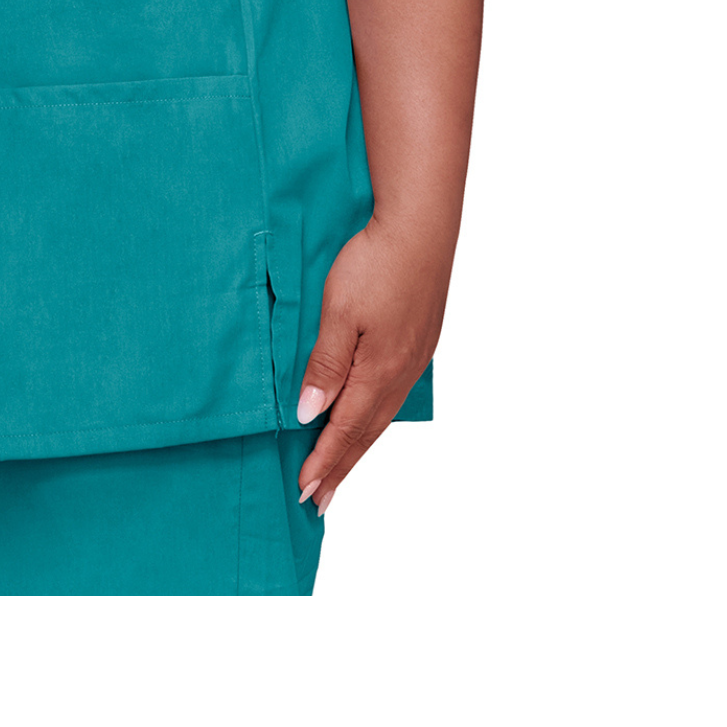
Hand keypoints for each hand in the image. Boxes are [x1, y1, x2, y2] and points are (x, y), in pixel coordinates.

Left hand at [292, 217, 450, 514]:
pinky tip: (369, 418)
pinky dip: (375, 417)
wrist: (420, 227)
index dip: (324, 462)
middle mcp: (401, 373)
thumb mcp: (338, 312)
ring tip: (340, 469)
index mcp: (379, 371)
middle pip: (367, 432)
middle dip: (341, 466)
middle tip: (320, 500)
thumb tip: (309, 415)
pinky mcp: (421, 341)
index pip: (345, 430)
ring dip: (359, 446)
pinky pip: (394, 395)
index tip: (306, 492)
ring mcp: (415, 358)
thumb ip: (325, 366)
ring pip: (382, 415)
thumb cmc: (375, 264)